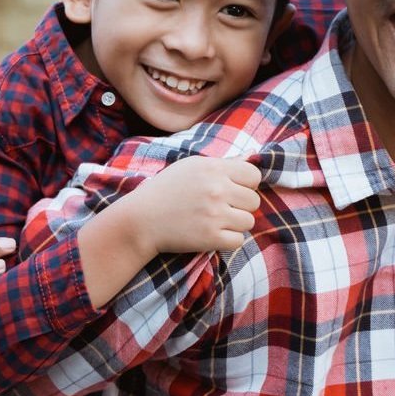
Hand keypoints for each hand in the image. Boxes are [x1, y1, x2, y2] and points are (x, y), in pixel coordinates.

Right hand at [119, 155, 262, 256]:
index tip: (231, 191)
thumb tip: (253, 154)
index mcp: (213, 168)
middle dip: (241, 206)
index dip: (246, 185)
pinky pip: (238, 241)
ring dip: (235, 224)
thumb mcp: (192, 167)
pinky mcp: (211, 237)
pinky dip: (228, 240)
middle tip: (220, 209)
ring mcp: (215, 214)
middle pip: (254, 201)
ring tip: (215, 221)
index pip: (254, 175)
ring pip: (249, 222)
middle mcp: (216, 189)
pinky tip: (212, 234)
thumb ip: (224, 163)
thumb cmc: (165, 190)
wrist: (140, 219)